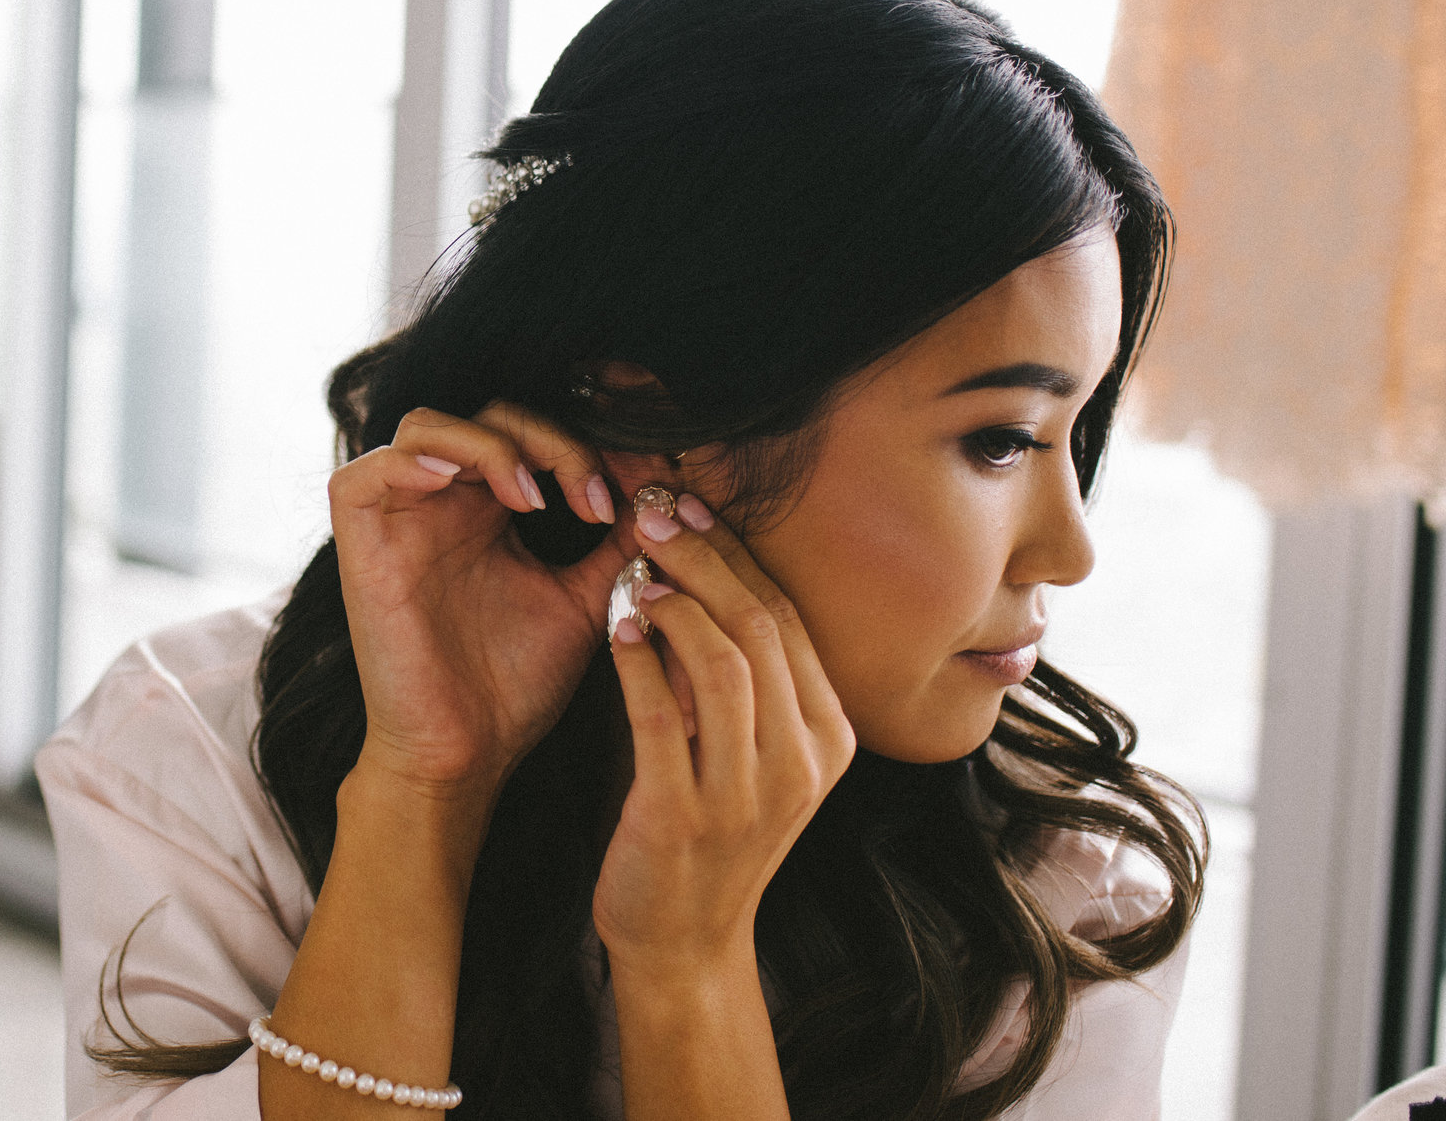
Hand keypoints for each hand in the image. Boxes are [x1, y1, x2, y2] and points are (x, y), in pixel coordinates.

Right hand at [328, 404, 623, 799]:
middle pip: (486, 416)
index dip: (582, 450)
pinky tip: (462, 487)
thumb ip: (617, 543)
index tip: (628, 505)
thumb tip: (666, 493)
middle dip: (550, 441)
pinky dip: (415, 459)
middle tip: (593, 500)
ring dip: (489, 444)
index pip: (528, 434)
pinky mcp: (359, 540)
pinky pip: (367, 468)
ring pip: (427, 424)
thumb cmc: (515, 687)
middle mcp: (439, 505)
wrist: (465, 754)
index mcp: (487, 512)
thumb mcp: (584, 600)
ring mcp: (396, 519)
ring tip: (533, 497)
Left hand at [592, 502, 854, 969]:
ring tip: (636, 570)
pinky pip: (661, 722)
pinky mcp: (684, 818)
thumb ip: (740, 674)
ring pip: (723, 666)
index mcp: (829, 739)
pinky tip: (616, 628)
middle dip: (705, 558)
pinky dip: (638, 664)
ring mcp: (746, 796)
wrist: (683, 941)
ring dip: (675, 605)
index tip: (693, 504)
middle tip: (655, 511)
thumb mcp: (749, 750)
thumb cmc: (707, 828)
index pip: (789, 619)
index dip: (738, 553)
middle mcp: (801, 764)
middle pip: (759, 629)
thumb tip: (697, 565)